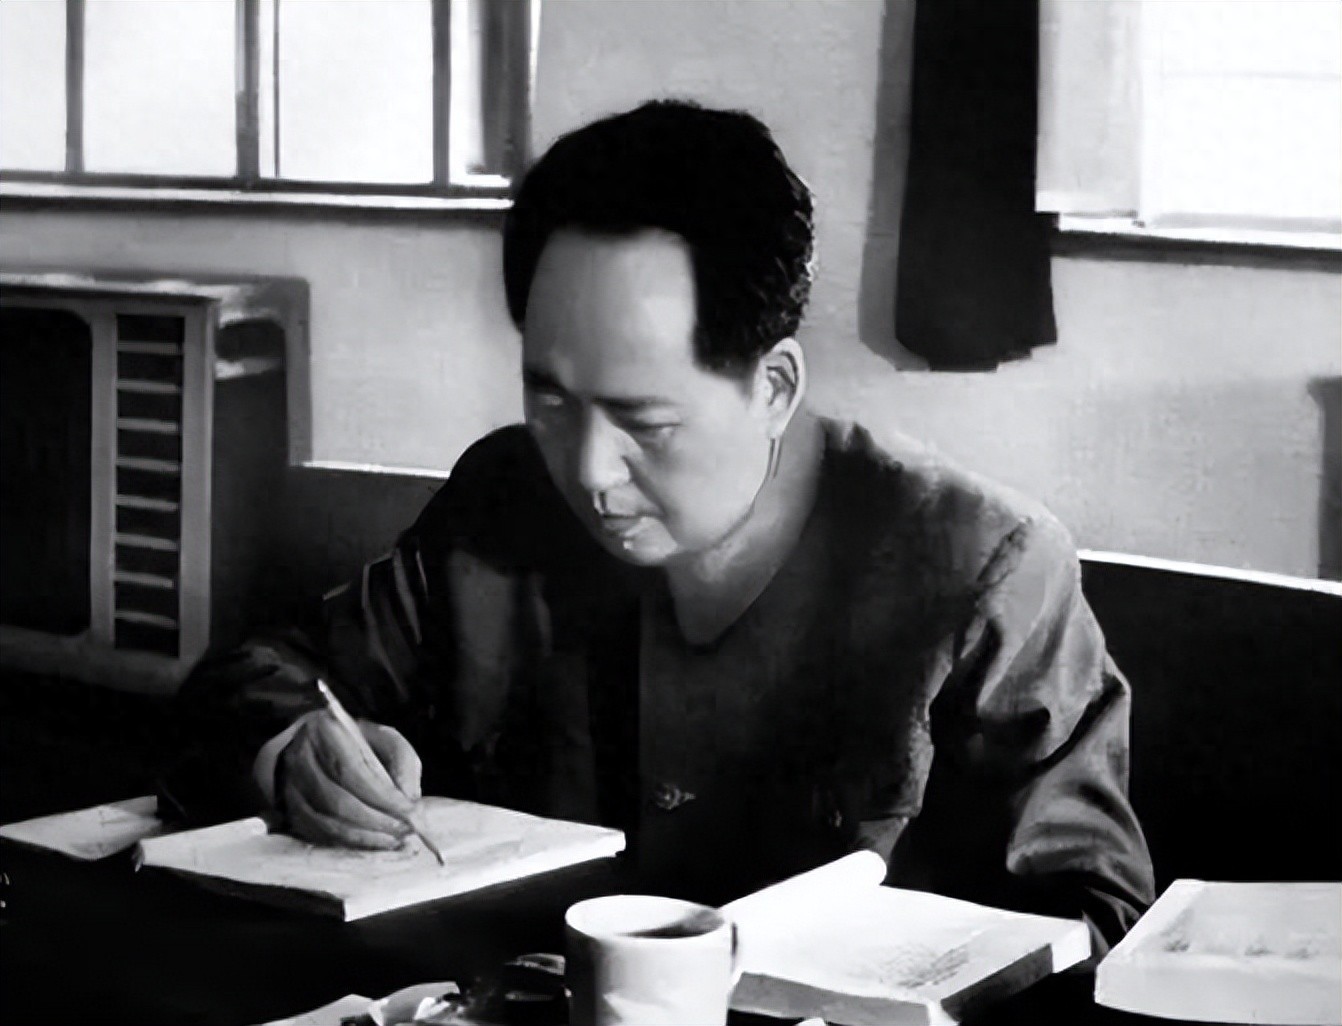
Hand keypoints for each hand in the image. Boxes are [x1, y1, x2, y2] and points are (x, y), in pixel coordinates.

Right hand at [277, 713, 423, 849]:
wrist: (321, 749)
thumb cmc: (360, 745)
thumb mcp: (386, 740)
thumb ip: (403, 762)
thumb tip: (408, 799)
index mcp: (325, 731)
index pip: (353, 771)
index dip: (383, 796)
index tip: (410, 812)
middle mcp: (300, 758)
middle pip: (337, 801)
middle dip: (376, 821)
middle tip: (404, 831)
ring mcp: (290, 787)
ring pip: (325, 822)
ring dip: (364, 837)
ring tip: (393, 839)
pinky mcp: (290, 811)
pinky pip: (317, 835)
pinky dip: (348, 843)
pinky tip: (372, 843)